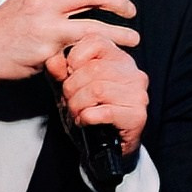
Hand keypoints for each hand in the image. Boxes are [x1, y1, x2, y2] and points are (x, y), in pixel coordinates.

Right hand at [0, 0, 138, 90]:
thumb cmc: (1, 32)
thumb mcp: (22, 2)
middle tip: (128, 10)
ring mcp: (46, 21)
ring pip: (95, 16)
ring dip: (120, 26)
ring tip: (133, 36)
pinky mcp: (49, 45)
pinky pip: (85, 42)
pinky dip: (105, 45)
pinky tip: (114, 51)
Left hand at [47, 29, 149, 159]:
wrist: (104, 149)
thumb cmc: (89, 114)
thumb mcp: (69, 90)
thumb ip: (59, 73)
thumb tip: (53, 60)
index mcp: (118, 59)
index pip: (95, 41)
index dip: (74, 58)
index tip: (69, 75)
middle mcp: (133, 73)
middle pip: (93, 69)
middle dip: (71, 88)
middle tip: (69, 101)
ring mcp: (138, 94)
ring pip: (97, 89)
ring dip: (77, 105)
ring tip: (76, 113)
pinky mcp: (137, 115)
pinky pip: (104, 111)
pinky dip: (87, 118)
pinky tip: (86, 122)